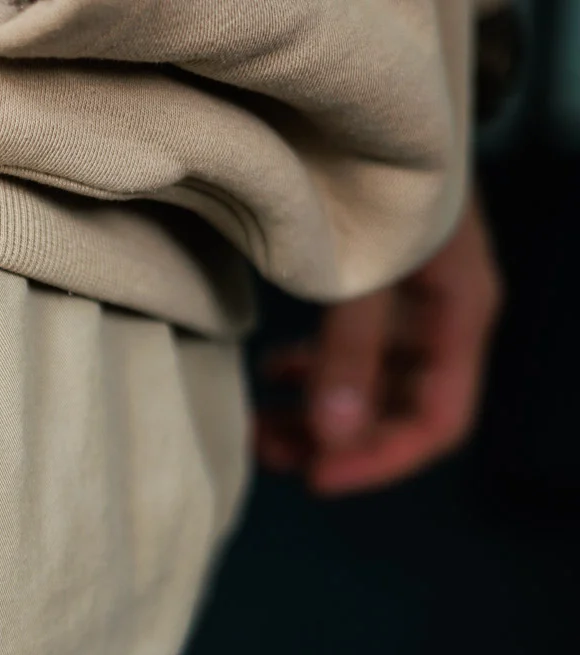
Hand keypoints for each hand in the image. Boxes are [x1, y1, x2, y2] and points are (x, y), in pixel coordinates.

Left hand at [256, 193, 501, 494]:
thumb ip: (349, 351)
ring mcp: (409, 307)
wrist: (376, 109)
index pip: (437, 421)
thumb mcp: (368, 270)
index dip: (379, 459)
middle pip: (394, 409)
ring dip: (316, 413)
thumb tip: (329, 439)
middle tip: (266, 453)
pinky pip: (348, 352)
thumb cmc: (381, 183)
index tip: (316, 480)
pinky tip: (273, 377)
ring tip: (258, 430)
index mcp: (460, 319)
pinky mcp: (376, 291)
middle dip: (334, 439)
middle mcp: (441, 321)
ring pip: (366, 385)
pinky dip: (311, 373)